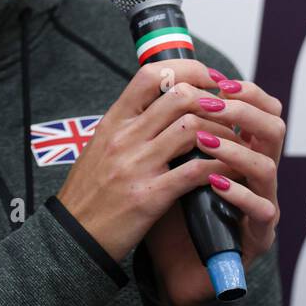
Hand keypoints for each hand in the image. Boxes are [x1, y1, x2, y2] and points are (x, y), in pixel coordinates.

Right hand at [54, 59, 254, 262]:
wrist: (73, 235)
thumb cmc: (89, 192)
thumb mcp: (101, 146)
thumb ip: (130, 126)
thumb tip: (162, 106)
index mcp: (114, 121)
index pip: (151, 74)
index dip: (188, 69)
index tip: (210, 78)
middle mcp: (125, 137)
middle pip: (179, 96)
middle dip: (212, 101)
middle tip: (229, 112)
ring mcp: (137, 165)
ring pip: (191, 129)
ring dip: (221, 134)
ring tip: (233, 142)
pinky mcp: (150, 196)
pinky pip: (194, 172)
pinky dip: (218, 167)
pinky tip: (229, 171)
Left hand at [142, 66, 283, 305]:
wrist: (169, 267)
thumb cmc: (170, 209)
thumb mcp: (169, 161)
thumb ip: (173, 128)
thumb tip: (162, 84)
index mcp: (241, 150)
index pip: (261, 109)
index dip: (246, 92)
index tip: (219, 83)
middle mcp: (257, 174)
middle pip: (274, 130)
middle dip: (245, 112)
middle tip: (215, 107)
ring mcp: (262, 204)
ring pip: (268, 166)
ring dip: (235, 149)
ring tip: (205, 142)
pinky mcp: (258, 237)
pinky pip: (261, 210)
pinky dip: (238, 193)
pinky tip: (214, 183)